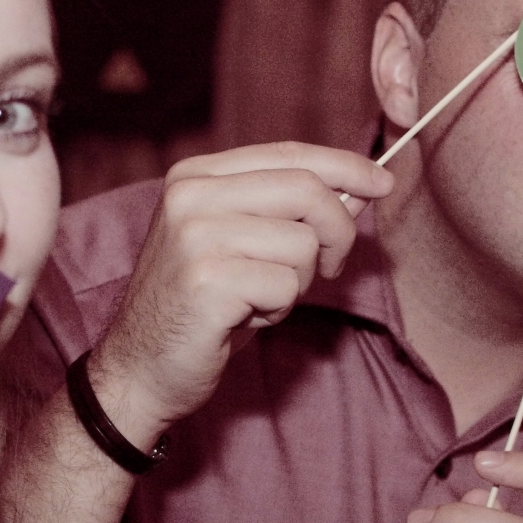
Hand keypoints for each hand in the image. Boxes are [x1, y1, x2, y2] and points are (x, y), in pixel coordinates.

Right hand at [87, 142, 390, 446]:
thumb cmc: (201, 307)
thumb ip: (289, 211)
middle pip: (306, 189)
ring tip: (260, 299)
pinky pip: (286, 285)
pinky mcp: (206, 280)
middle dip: (339, 231)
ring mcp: (195, 235)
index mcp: (196, 176)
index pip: (288, 154)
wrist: (140, 368)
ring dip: (299, 282)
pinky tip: (244, 318)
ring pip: (303, 243)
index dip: (344, 167)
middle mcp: (191, 195)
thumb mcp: (242, 243)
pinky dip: (279, 310)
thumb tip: (360, 188)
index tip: (382, 181)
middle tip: (333, 267)